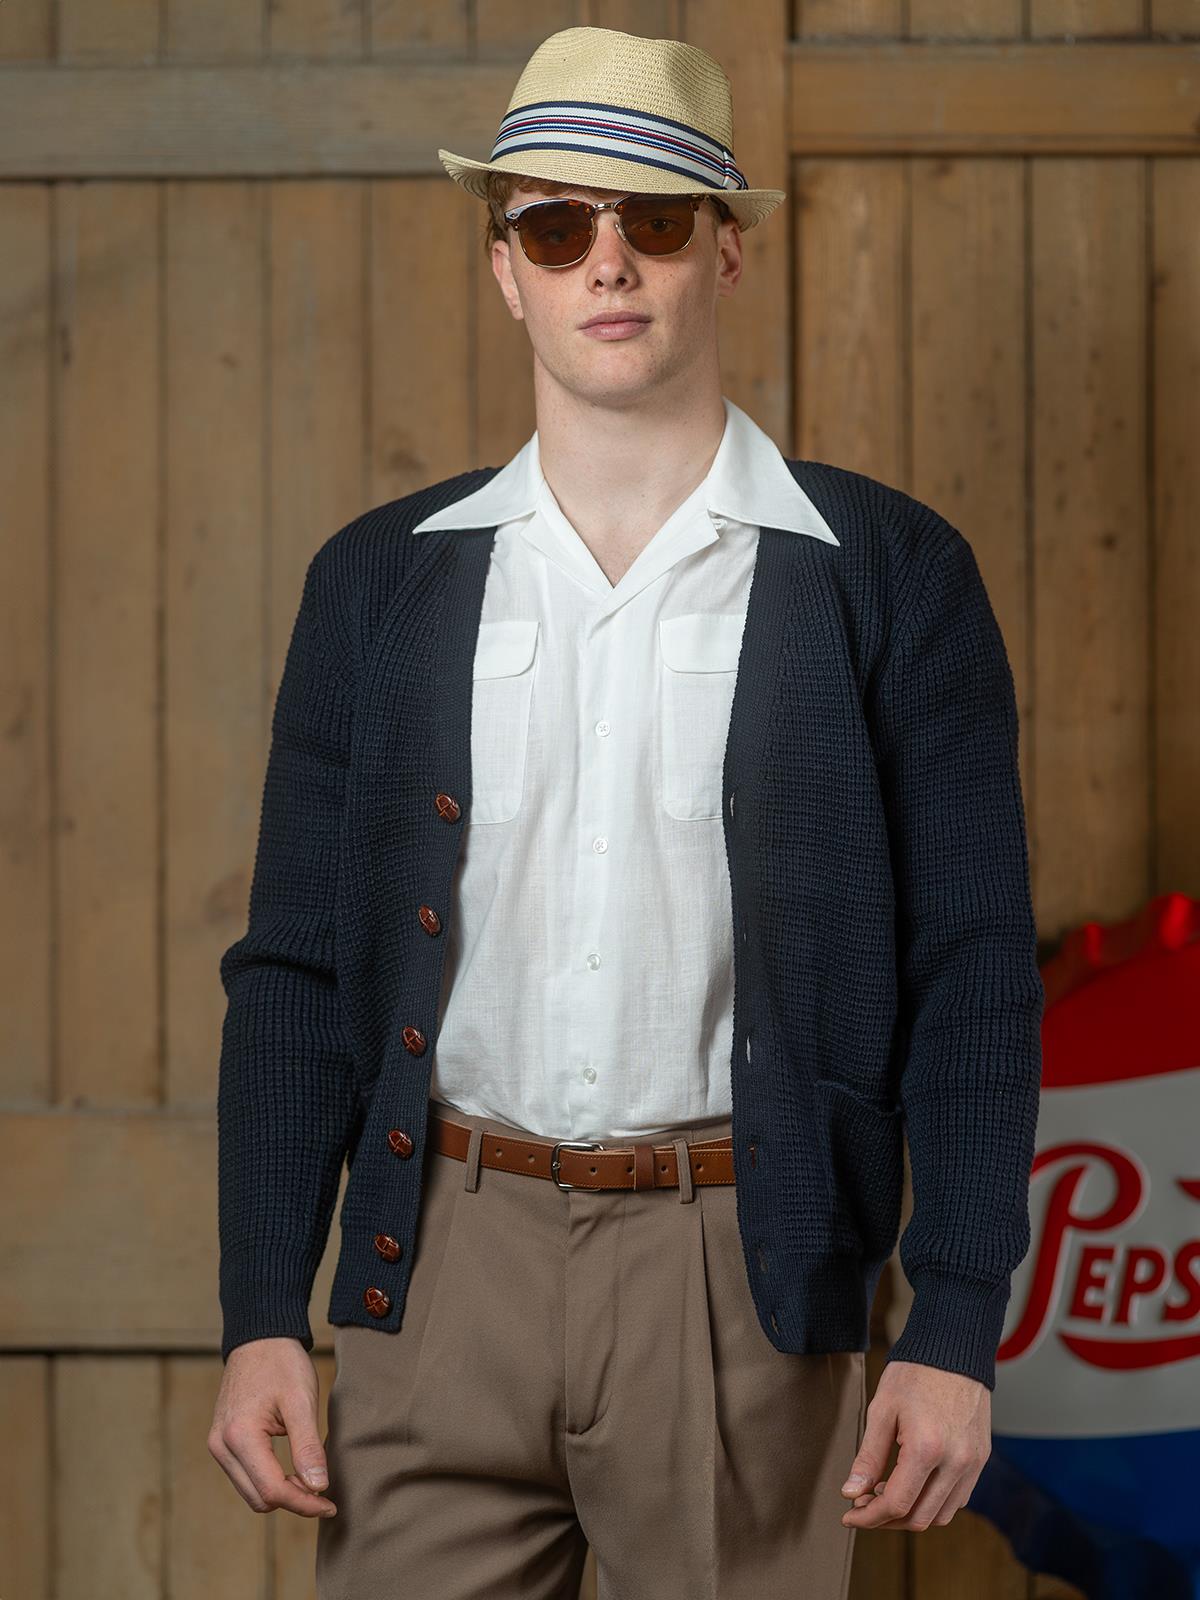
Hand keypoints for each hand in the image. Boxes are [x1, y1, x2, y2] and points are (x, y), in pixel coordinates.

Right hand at [208, 1337, 337, 1518]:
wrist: (259, 1338)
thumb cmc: (282, 1364)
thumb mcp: (301, 1401)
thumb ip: (308, 1446)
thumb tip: (318, 1487)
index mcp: (239, 1436)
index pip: (272, 1490)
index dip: (304, 1503)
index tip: (330, 1505)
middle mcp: (221, 1446)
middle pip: (258, 1499)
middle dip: (293, 1502)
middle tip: (325, 1492)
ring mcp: (218, 1445)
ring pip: (251, 1492)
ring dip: (281, 1494)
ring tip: (311, 1479)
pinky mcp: (222, 1442)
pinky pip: (246, 1477)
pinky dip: (269, 1481)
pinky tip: (293, 1470)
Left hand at [838, 1359, 989, 1530]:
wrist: (953, 1349)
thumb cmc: (914, 1374)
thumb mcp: (882, 1410)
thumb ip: (868, 1457)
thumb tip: (851, 1493)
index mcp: (927, 1448)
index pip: (897, 1504)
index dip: (869, 1516)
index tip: (849, 1514)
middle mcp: (956, 1462)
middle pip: (919, 1518)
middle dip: (887, 1520)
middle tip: (864, 1504)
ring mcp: (973, 1463)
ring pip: (941, 1515)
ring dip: (911, 1514)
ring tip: (887, 1492)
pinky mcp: (981, 1459)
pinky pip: (958, 1499)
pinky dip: (933, 1503)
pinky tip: (913, 1484)